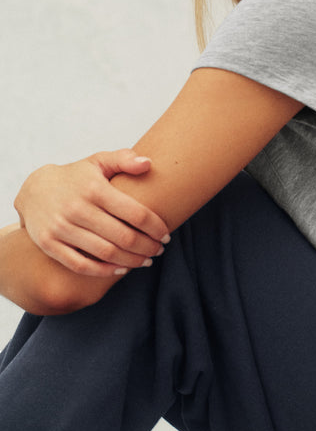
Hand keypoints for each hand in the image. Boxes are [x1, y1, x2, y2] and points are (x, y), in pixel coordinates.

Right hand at [14, 149, 170, 276]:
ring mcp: (61, 228)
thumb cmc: (77, 176)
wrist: (33, 189)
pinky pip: (82, 265)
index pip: (135, 213)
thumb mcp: (98, 161)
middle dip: (148, 247)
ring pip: (106, 253)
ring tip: (147, 260)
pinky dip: (105, 271)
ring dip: (132, 261)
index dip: (156, 227)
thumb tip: (148, 163)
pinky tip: (122, 269)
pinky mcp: (49, 244)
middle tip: (160, 250)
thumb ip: (124, 159)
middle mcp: (77, 209)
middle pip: (124, 237)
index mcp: (94, 189)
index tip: (166, 235)